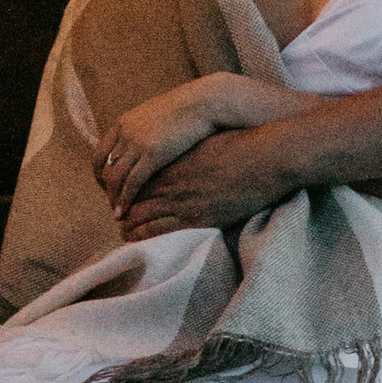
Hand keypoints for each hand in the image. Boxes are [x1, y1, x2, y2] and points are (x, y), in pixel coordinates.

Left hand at [95, 76, 295, 218]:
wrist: (265, 157)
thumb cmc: (240, 145)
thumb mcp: (206, 143)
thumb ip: (188, 152)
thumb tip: (182, 154)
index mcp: (170, 159)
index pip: (132, 173)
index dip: (122, 185)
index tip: (120, 192)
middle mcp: (169, 179)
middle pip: (130, 195)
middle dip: (120, 207)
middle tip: (115, 214)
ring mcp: (180, 199)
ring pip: (139, 215)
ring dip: (127, 224)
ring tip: (122, 230)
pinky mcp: (195, 217)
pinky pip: (156, 230)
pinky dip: (141, 235)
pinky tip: (135, 239)